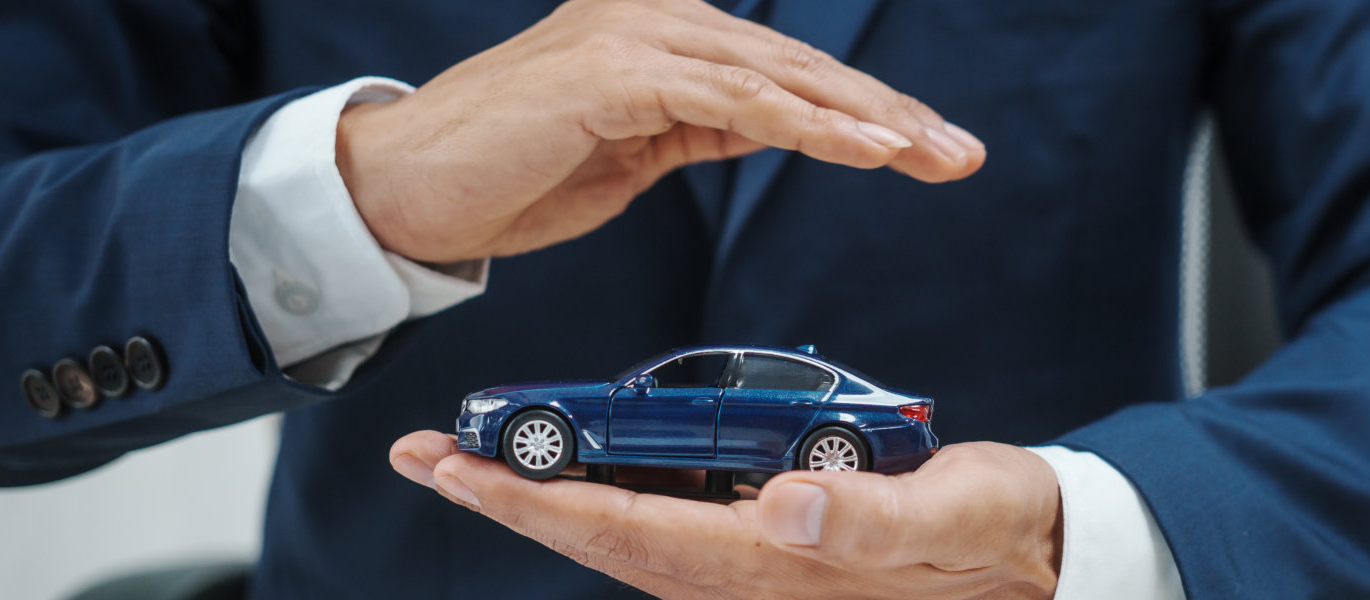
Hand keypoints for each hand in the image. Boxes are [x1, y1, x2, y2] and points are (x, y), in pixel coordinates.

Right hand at [338, 0, 987, 263]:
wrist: (409, 191)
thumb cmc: (513, 173)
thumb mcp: (634, 152)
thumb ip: (702, 128)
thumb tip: (779, 128)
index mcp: (665, 38)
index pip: (788, 75)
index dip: (866, 110)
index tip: (932, 147)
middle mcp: (659, 21)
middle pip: (800, 68)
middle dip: (889, 114)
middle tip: (960, 152)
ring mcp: (638, 39)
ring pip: (780, 79)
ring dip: (865, 120)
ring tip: (930, 154)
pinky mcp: (618, 71)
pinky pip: (732, 101)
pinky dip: (804, 125)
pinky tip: (862, 149)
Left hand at [390, 434, 1061, 598]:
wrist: (1040, 561)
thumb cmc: (1001, 530)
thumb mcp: (958, 513)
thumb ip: (874, 518)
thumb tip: (787, 506)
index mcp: (783, 562)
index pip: (636, 528)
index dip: (543, 499)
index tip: (466, 468)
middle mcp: (753, 578)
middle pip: (604, 542)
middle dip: (511, 503)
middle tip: (428, 458)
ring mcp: (758, 572)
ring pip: (624, 540)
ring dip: (546, 504)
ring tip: (477, 465)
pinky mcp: (772, 554)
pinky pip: (665, 534)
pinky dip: (605, 506)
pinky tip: (578, 480)